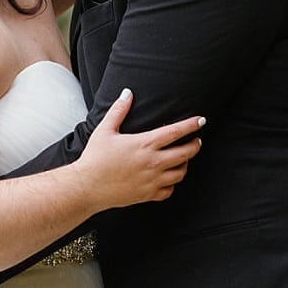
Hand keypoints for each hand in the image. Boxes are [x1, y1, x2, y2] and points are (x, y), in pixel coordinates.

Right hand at [70, 88, 203, 210]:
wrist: (87, 186)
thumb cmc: (95, 158)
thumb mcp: (105, 130)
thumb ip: (119, 110)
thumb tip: (127, 93)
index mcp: (145, 144)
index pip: (176, 132)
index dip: (191, 125)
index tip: (201, 120)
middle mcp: (153, 162)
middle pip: (186, 153)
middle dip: (195, 145)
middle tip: (197, 141)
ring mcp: (152, 180)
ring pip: (181, 173)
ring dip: (186, 164)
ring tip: (184, 159)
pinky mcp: (148, 194)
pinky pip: (169, 190)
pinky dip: (172, 184)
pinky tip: (168, 177)